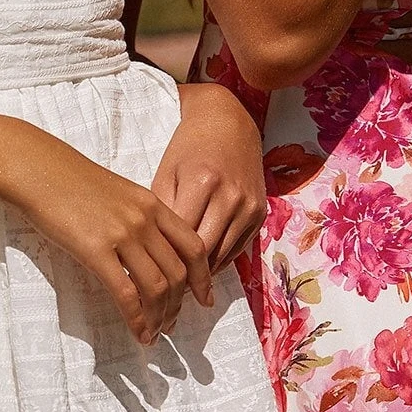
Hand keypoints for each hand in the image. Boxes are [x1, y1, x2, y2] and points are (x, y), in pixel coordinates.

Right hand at [0, 121, 213, 346]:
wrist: (37, 168)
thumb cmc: (70, 181)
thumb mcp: (118, 193)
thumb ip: (138, 218)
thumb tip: (148, 252)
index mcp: (152, 204)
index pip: (193, 246)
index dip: (204, 277)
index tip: (205, 298)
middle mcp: (144, 220)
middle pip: (178, 272)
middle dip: (179, 305)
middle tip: (173, 324)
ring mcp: (122, 234)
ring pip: (157, 287)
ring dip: (161, 317)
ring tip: (156, 333)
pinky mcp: (96, 250)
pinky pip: (126, 293)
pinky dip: (137, 319)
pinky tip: (138, 332)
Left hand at [151, 82, 266, 272]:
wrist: (228, 123)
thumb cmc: (189, 147)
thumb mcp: (167, 173)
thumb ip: (163, 213)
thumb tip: (155, 253)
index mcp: (203, 183)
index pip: (182, 237)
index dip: (166, 260)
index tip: (151, 275)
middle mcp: (231, 197)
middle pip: (204, 252)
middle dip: (184, 273)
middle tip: (164, 288)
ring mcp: (250, 206)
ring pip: (223, 255)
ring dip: (202, 272)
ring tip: (180, 283)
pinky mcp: (261, 213)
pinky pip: (238, 248)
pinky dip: (219, 260)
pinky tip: (202, 267)